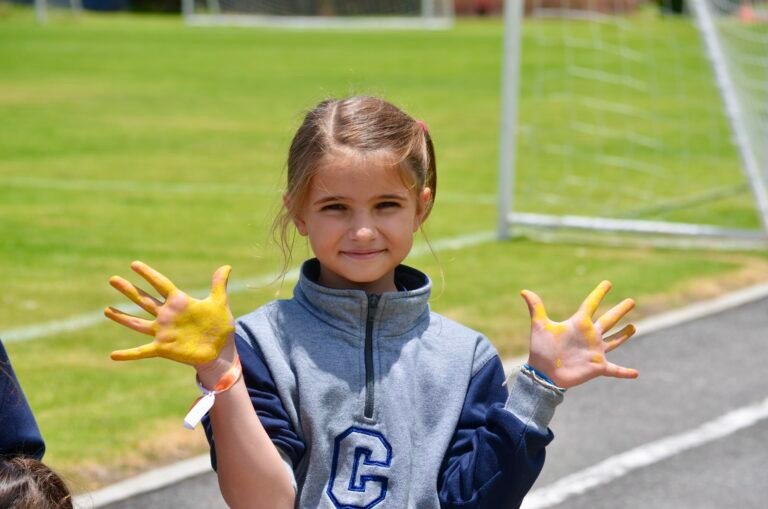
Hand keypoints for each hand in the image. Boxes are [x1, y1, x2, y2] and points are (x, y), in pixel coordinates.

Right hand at [105, 261, 234, 365]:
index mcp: (180, 302)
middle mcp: (167, 316)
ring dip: (122, 318)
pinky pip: (141, 351)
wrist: (220, 351)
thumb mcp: (220, 303)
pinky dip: (128, 354)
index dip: (148, 274)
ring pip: (137, 323)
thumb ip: (218, 285)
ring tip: (106, 310)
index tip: (134, 264)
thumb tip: (226, 266)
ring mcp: (163, 332)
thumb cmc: (219, 326)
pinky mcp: (163, 348)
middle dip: (129, 290)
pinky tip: (113, 355)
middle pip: (144, 300)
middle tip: (112, 279)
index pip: (161, 284)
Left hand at [521, 280, 637, 388]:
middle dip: (620, 311)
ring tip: (633, 327)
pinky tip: (636, 373)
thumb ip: (536, 308)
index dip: (599, 293)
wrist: (542, 373)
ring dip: (624, 335)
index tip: (608, 283)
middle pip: (608, 320)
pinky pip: (615, 370)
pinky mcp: (597, 367)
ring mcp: (594, 351)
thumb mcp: (540, 326)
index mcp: (578, 324)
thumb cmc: (541, 349)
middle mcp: (589, 336)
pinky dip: (625, 372)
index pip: (591, 304)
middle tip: (631, 301)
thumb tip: (524, 291)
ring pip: (614, 341)